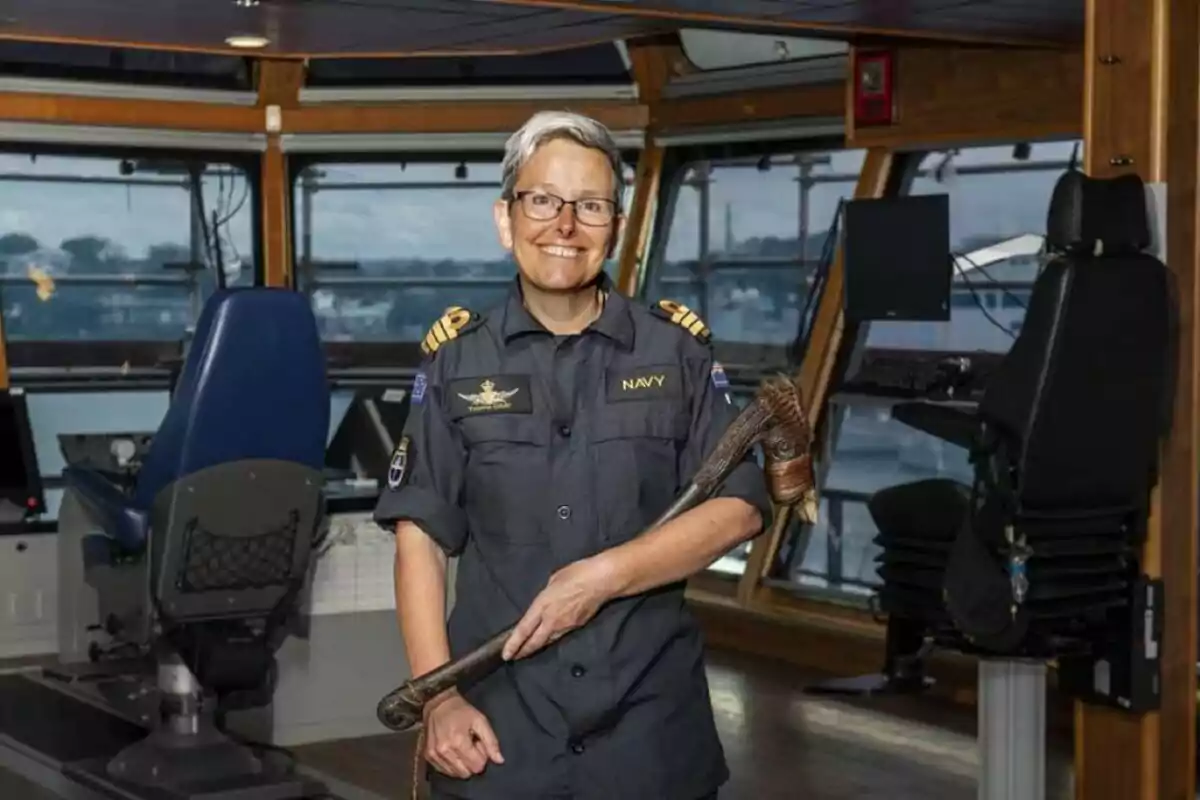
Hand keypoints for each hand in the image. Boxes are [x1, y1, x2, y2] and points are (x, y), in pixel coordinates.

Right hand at [423, 691, 503, 778]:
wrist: (438, 703)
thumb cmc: (462, 711)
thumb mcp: (480, 721)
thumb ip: (491, 742)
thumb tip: (500, 760)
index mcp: (458, 742)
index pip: (477, 766)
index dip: (481, 756)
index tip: (478, 743)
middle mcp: (444, 751)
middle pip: (466, 773)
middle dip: (472, 761)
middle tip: (470, 745)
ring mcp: (434, 755)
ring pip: (456, 774)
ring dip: (461, 763)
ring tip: (460, 746)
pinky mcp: (428, 757)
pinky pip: (445, 771)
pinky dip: (451, 764)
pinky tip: (452, 750)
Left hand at [502, 556, 616, 660]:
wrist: (601, 581)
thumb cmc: (577, 573)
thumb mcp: (554, 580)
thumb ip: (546, 595)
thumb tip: (545, 602)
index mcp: (543, 605)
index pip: (524, 630)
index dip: (513, 644)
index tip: (506, 655)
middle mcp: (552, 619)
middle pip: (534, 642)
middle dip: (523, 651)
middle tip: (514, 657)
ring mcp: (565, 625)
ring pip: (547, 641)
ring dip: (536, 647)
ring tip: (528, 651)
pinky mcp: (576, 627)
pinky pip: (559, 636)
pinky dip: (550, 639)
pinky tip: (548, 638)